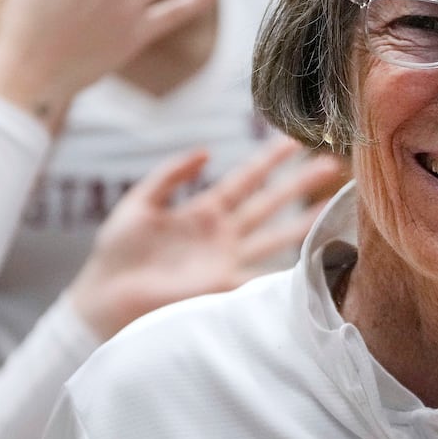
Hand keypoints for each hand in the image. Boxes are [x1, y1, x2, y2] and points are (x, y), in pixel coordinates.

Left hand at [65, 138, 348, 337]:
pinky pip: (261, 279)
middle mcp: (222, 236)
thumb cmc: (116, 255)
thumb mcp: (139, 204)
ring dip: (304, 223)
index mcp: (203, 212)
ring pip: (275, 238)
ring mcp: (227, 262)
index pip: (245, 180)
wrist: (103, 299)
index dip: (269, 159)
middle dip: (298, 185)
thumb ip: (170, 176)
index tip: (294, 139)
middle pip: (269, 205)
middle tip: (331, 165)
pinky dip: (285, 273)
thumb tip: (207, 151)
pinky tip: (310, 262)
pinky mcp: (222, 289)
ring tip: (333, 207)